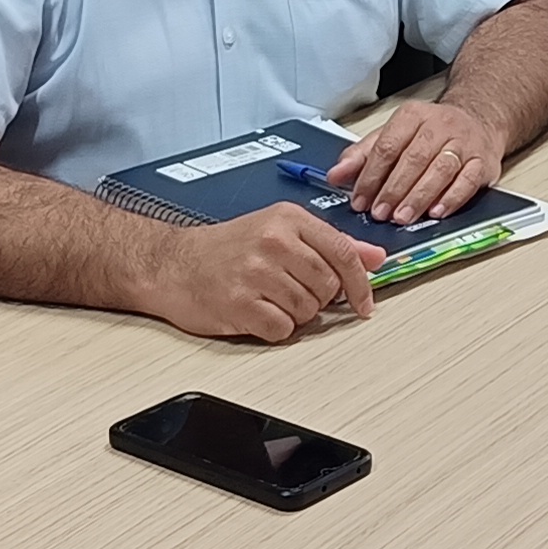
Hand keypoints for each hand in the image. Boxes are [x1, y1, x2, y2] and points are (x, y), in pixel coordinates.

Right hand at [143, 203, 383, 341]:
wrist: (172, 264)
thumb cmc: (226, 248)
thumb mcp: (280, 231)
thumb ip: (330, 243)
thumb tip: (376, 257)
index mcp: (288, 219)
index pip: (343, 253)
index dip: (361, 283)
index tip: (365, 303)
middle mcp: (273, 242)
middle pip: (327, 286)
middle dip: (316, 298)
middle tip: (290, 290)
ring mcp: (256, 273)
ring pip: (307, 311)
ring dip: (294, 313)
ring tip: (268, 297)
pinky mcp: (240, 304)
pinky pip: (282, 329)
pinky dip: (274, 328)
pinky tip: (256, 312)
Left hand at [334, 99, 507, 222]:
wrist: (479, 119)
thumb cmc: (431, 132)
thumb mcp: (394, 134)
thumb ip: (364, 155)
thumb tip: (335, 175)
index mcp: (412, 116)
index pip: (387, 146)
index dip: (371, 175)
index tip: (360, 199)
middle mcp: (440, 125)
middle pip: (414, 158)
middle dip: (394, 189)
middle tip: (380, 213)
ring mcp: (464, 143)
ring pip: (440, 170)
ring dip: (419, 197)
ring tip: (403, 217)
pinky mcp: (483, 161)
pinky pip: (468, 180)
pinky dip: (452, 198)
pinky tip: (437, 212)